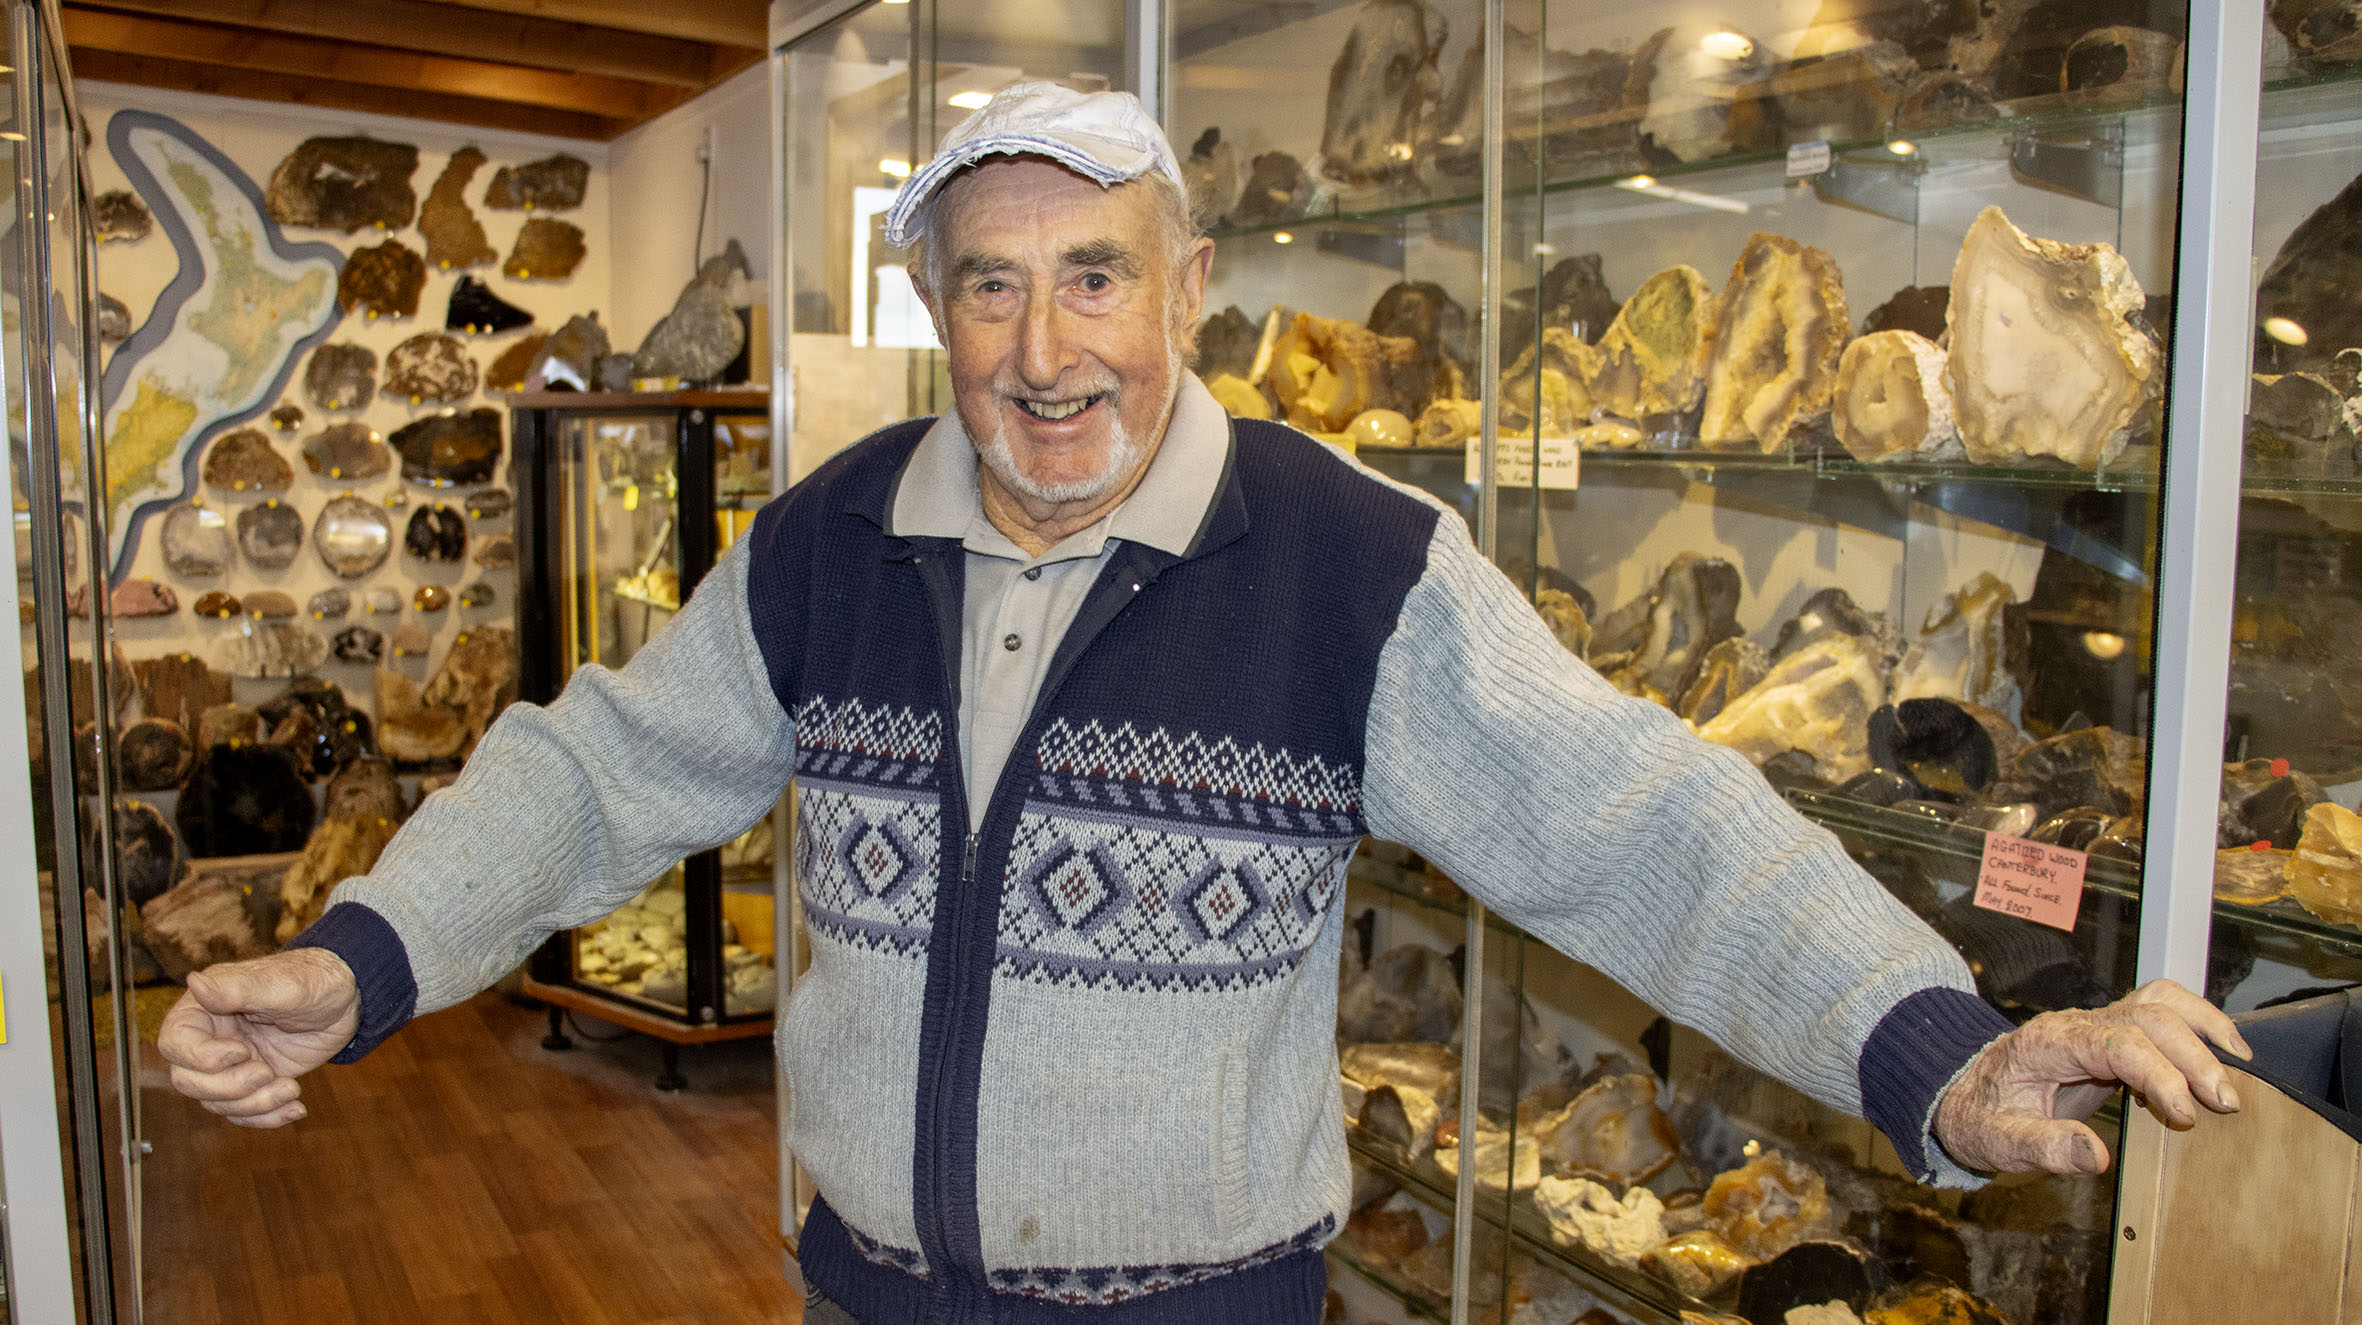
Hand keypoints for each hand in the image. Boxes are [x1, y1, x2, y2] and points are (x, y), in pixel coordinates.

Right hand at [157, 948, 360, 1127]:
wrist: (348, 1000)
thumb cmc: (314, 980)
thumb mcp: (281, 985)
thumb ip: (237, 990)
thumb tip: (193, 981)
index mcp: (205, 1008)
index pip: (175, 1043)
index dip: (202, 1057)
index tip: (242, 1052)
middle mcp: (211, 1038)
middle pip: (188, 1081)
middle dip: (228, 1087)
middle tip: (267, 1073)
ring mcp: (231, 1064)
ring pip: (217, 1102)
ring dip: (254, 1104)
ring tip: (291, 1088)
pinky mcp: (254, 1082)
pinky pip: (244, 1112)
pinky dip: (267, 1117)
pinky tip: (296, 1108)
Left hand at [1934, 978, 2250, 1175]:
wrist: (1965, 1094)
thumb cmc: (1980, 1117)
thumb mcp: (1998, 1142)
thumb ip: (2044, 1147)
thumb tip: (2096, 1157)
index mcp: (2047, 1045)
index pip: (2115, 1042)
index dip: (2158, 1073)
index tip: (2186, 1114)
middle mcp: (2076, 1025)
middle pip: (2148, 1016)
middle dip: (2194, 1056)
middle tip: (2226, 1103)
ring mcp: (2096, 1024)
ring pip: (2159, 1001)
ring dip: (2204, 1028)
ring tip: (2241, 1067)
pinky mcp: (2112, 1034)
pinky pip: (2160, 1012)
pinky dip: (2197, 1025)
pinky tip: (2223, 1054)